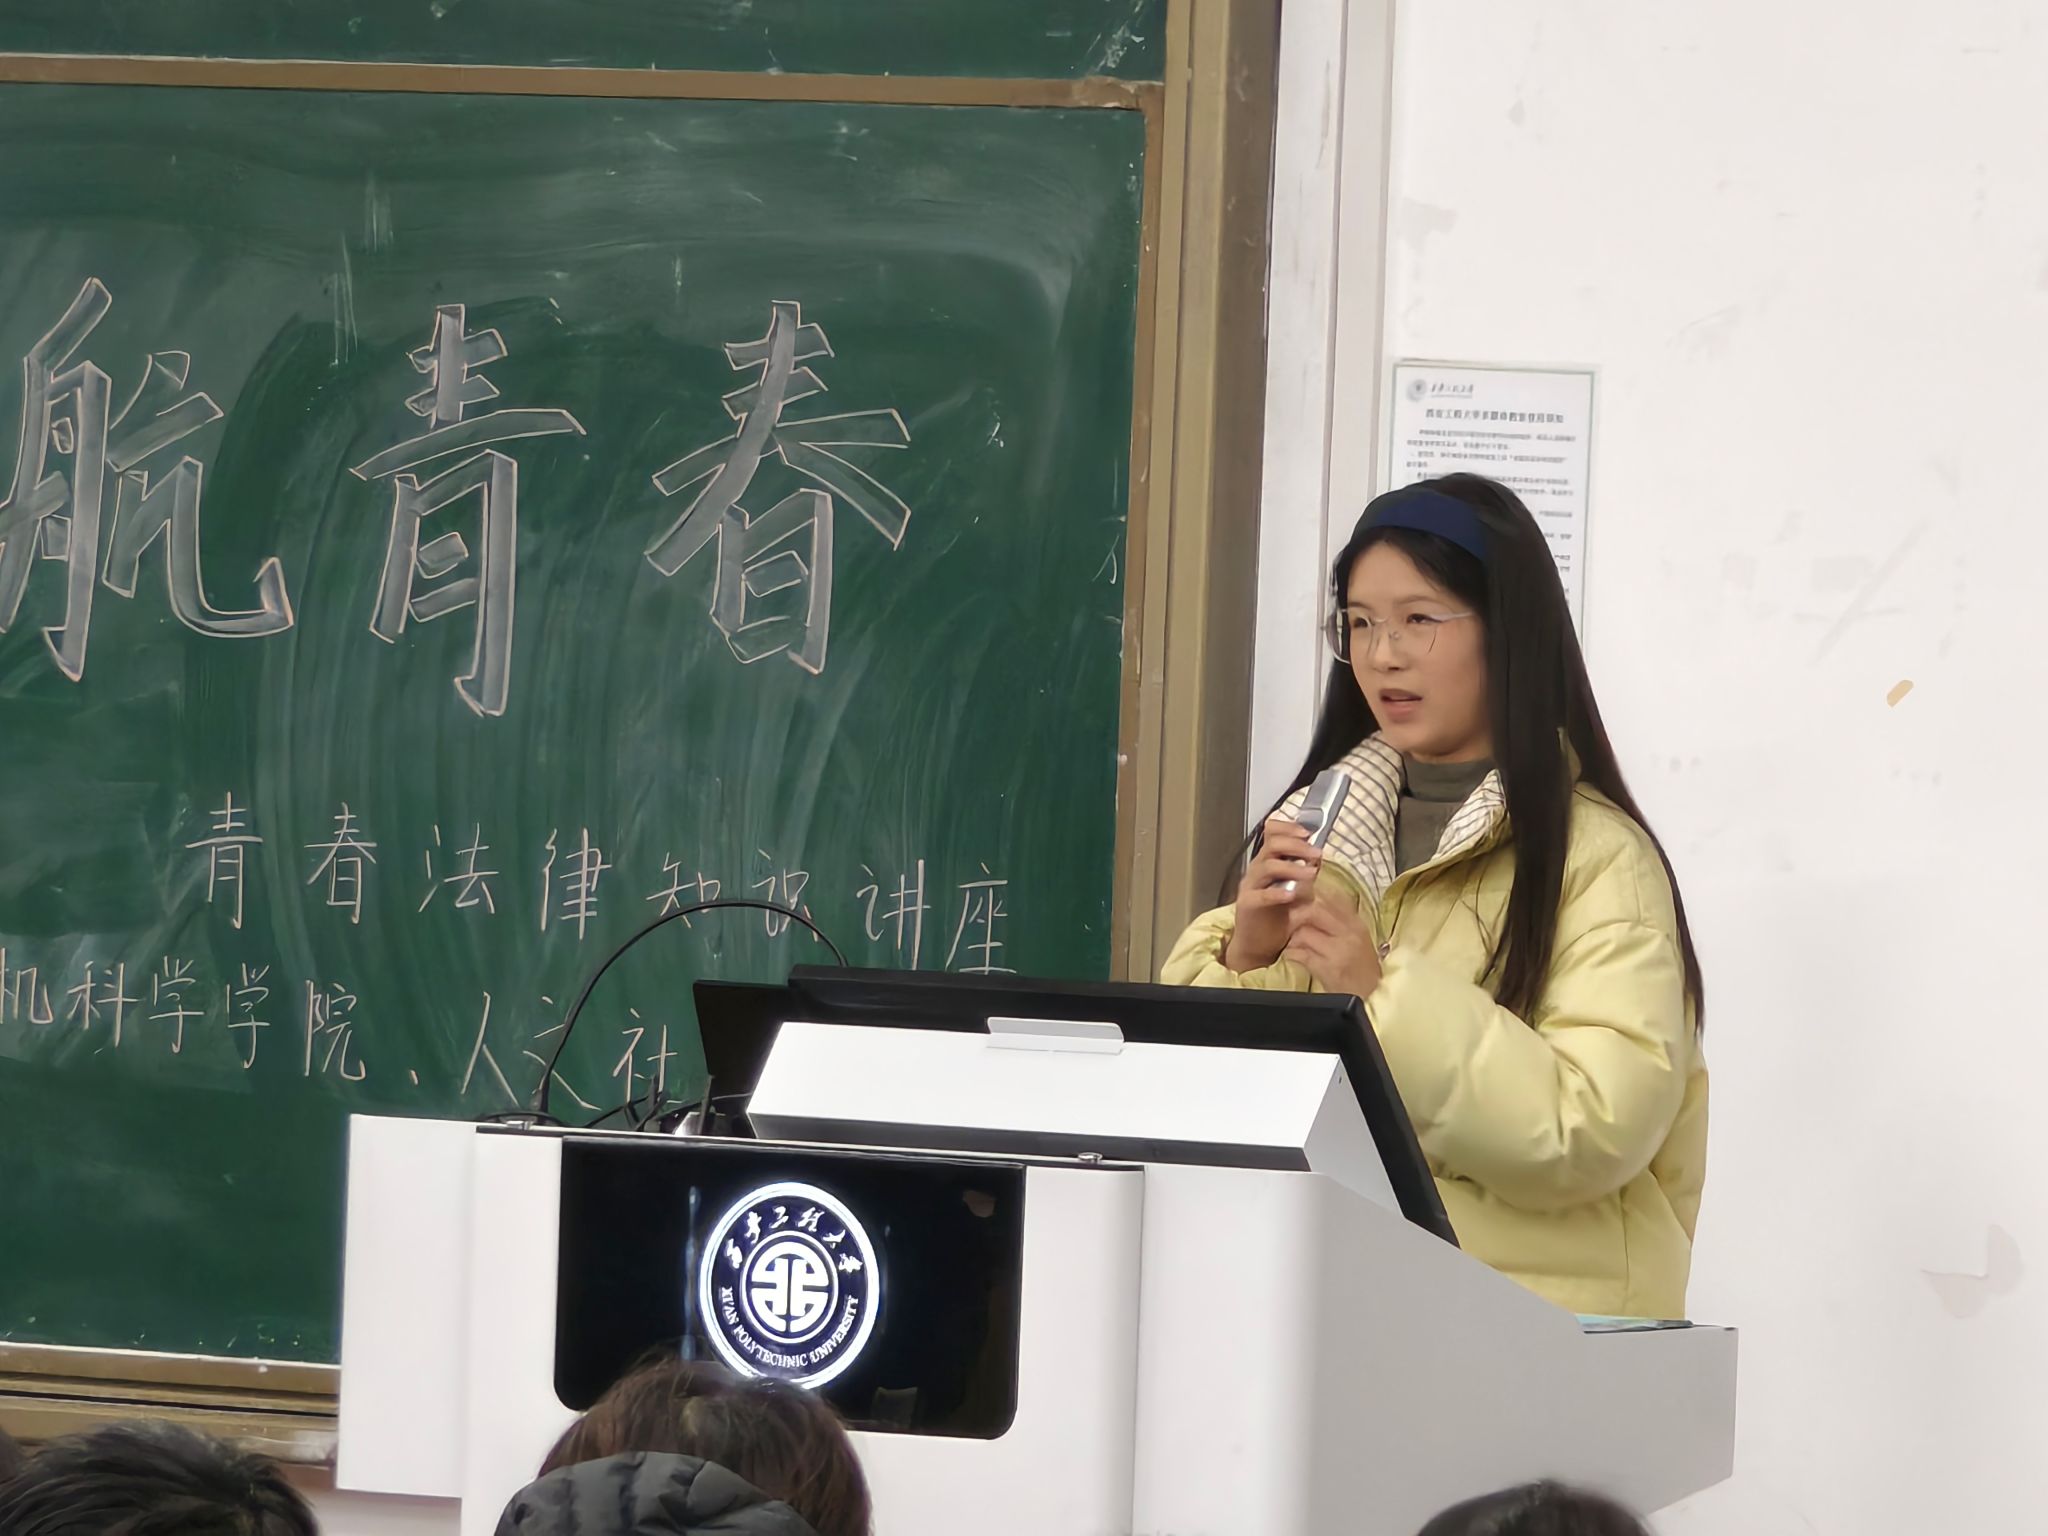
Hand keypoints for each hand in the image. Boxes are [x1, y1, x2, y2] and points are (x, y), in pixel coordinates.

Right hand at [1224, 815, 1321, 970]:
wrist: (1259, 944)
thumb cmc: (1277, 916)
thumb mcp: (1296, 890)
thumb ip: (1304, 872)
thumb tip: (1319, 856)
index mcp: (1268, 862)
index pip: (1272, 833)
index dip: (1288, 828)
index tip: (1308, 833)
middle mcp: (1257, 870)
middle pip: (1271, 845)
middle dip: (1296, 845)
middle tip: (1316, 853)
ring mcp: (1250, 886)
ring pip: (1267, 867)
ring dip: (1292, 867)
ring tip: (1311, 874)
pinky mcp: (1247, 905)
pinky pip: (1260, 895)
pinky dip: (1277, 893)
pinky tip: (1291, 895)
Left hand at [1284, 896, 1382, 999]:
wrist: (1372, 996)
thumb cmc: (1362, 967)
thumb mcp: (1357, 938)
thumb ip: (1339, 920)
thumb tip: (1315, 899)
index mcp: (1356, 924)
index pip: (1333, 896)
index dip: (1311, 892)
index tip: (1298, 895)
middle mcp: (1349, 933)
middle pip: (1315, 910)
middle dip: (1296, 914)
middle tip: (1288, 920)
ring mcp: (1338, 951)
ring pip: (1304, 933)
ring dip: (1292, 938)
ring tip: (1291, 942)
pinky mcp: (1327, 968)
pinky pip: (1301, 955)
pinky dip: (1291, 954)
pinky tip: (1292, 955)